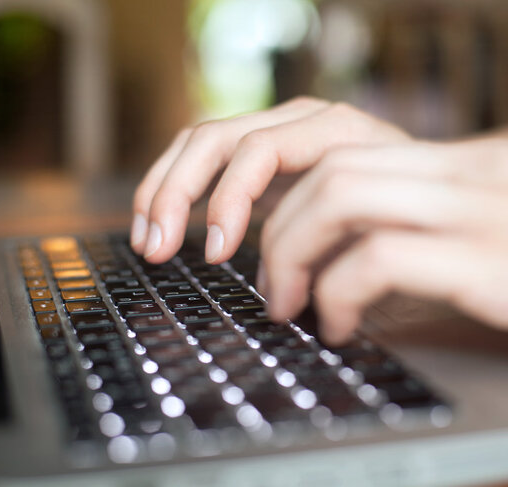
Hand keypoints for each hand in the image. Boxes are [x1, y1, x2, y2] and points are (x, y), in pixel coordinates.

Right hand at [130, 97, 407, 262]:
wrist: (420, 193)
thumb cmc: (404, 219)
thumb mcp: (382, 236)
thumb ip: (334, 259)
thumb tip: (279, 301)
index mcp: (335, 132)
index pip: (259, 152)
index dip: (228, 201)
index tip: (215, 253)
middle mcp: (299, 121)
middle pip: (215, 139)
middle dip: (175, 194)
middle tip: (154, 248)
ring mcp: (275, 130)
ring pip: (197, 142)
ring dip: (162, 190)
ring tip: (145, 237)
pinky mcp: (258, 149)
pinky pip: (202, 156)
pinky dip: (173, 187)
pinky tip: (157, 219)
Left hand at [259, 138, 507, 343]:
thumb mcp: (453, 231)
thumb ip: (390, 222)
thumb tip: (299, 252)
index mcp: (446, 158)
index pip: (328, 130)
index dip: (259, 176)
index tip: (235, 230)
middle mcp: (461, 165)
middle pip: (324, 162)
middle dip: (261, 218)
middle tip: (252, 276)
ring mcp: (477, 205)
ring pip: (338, 192)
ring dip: (287, 253)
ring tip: (283, 304)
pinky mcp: (490, 258)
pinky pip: (378, 257)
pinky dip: (336, 294)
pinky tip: (337, 328)